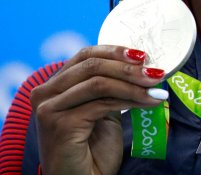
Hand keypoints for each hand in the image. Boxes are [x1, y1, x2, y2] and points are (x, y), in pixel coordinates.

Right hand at [30, 45, 166, 174]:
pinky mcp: (59, 124)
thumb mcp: (101, 109)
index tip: (143, 55)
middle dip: (127, 67)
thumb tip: (141, 65)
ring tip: (156, 88)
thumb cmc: (91, 150)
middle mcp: (44, 93)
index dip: (115, 51)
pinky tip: (149, 102)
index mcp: (52, 86)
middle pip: (92, 65)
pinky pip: (102, 103)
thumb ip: (109, 86)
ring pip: (99, 83)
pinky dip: (130, 100)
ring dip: (133, 84)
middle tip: (155, 72)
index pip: (85, 55)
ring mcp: (49, 108)